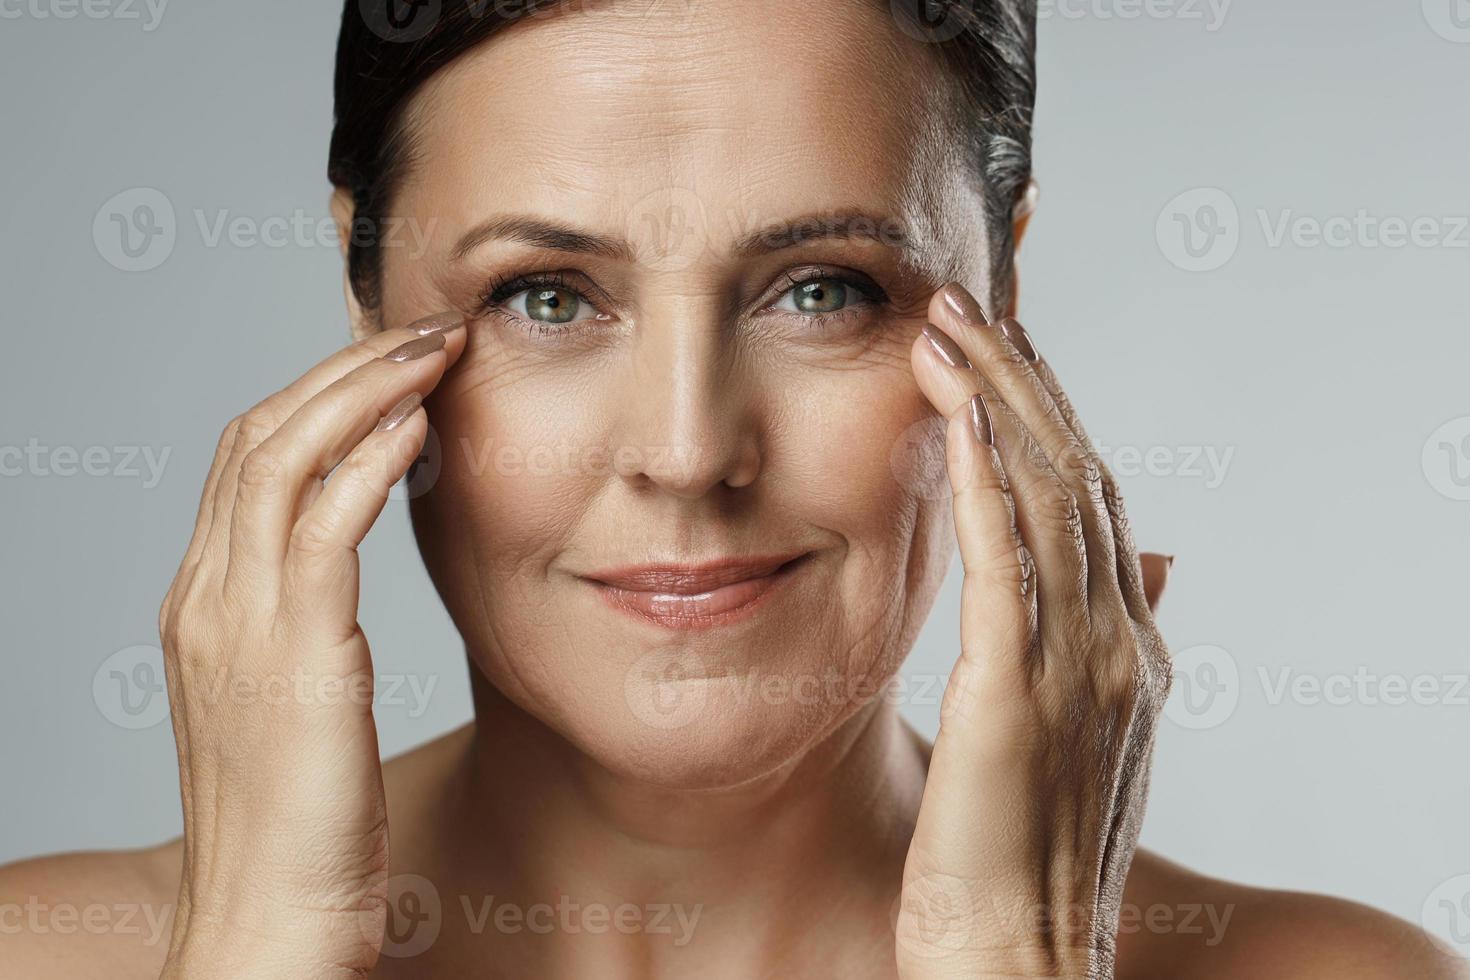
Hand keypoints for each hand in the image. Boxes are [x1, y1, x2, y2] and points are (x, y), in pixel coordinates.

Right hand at [155, 312, 466, 979]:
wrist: (265, 928)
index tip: (395, 358)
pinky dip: (367, 463)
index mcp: (206, 605)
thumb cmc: (298, 829)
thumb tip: (346, 577)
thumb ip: (305, 629)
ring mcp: (238, 624)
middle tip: (425, 326)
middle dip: (344, 366)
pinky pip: (323, 528)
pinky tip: (418, 425)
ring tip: (435, 347)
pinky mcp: (290, 657)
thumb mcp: (294, 705)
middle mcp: (207, 598)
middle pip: (261, 435)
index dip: (321, 392)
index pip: (251, 458)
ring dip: (363, 389)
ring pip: (284, 460)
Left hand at [896, 283, 1172, 979]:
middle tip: (968, 298)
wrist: (1019, 968)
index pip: (1095, 498)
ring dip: (999, 399)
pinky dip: (986, 475)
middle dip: (1023, 378)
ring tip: (946, 322)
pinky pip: (1007, 561)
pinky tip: (957, 408)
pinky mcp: (1018, 696)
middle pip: (1079, 474)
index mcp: (1130, 651)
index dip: (1051, 412)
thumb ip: (1091, 646)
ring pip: (1049, 497)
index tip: (1003, 345)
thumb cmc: (1020, 861)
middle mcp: (1122, 644)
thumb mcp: (1067, 740)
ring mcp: (1082, 668)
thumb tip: (1141, 566)